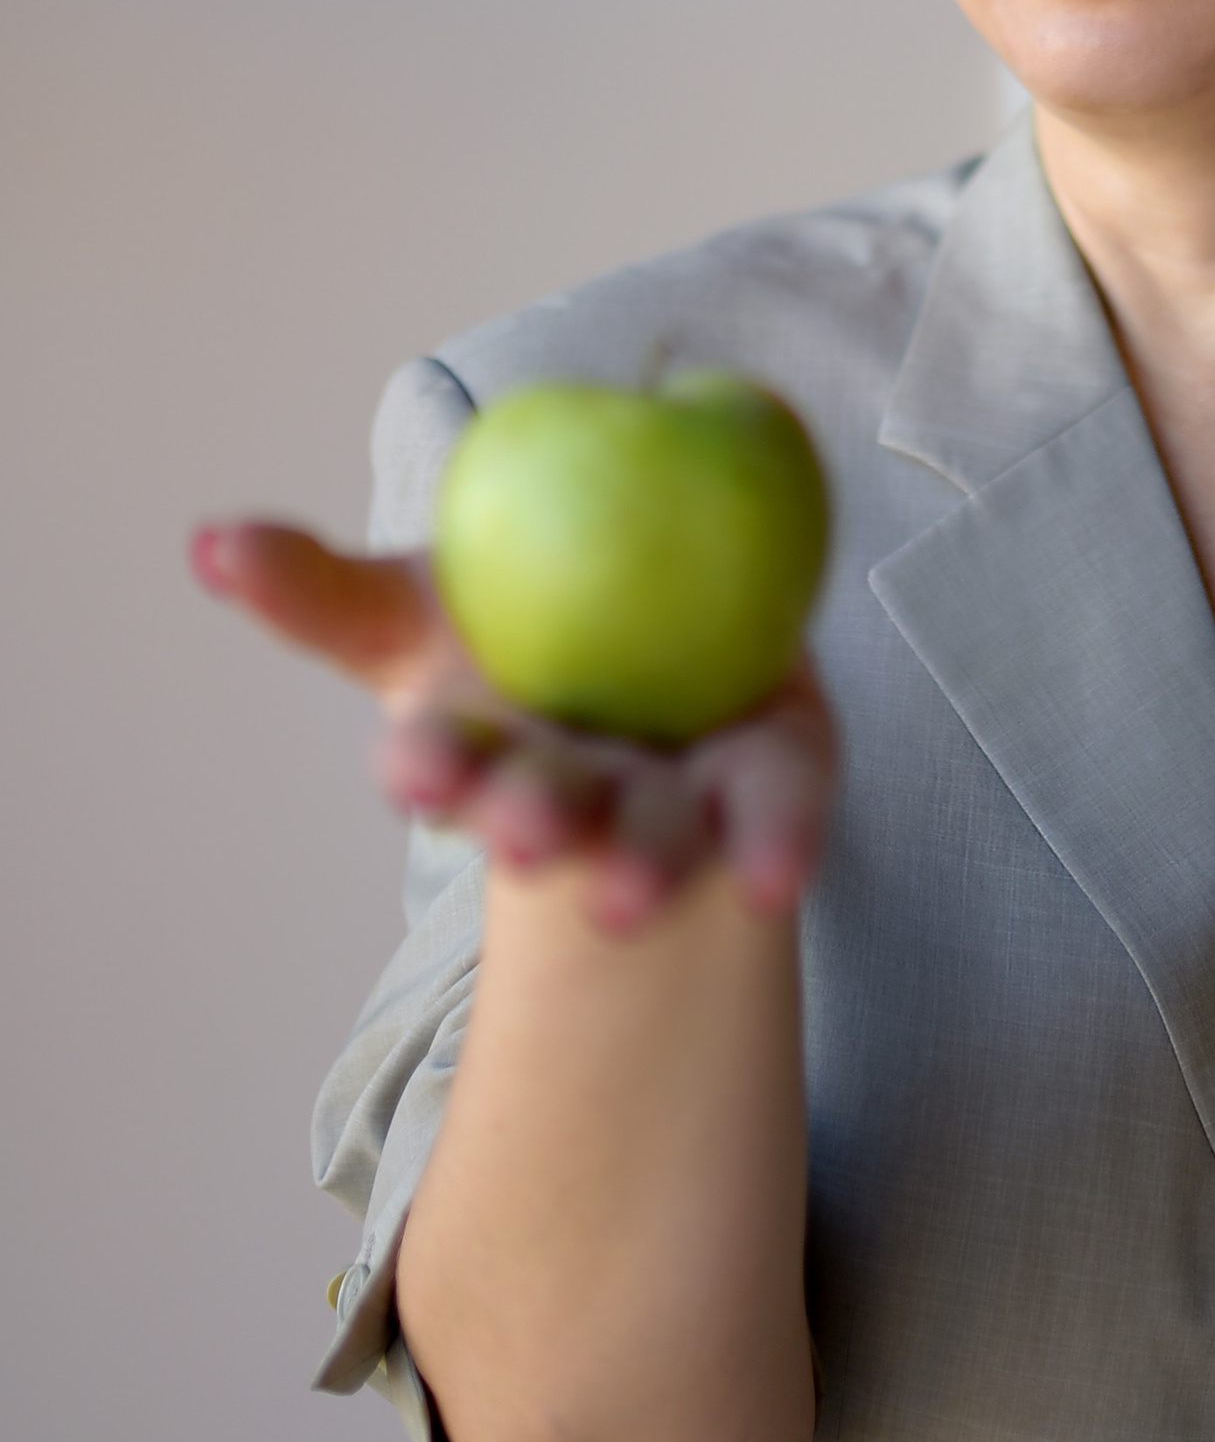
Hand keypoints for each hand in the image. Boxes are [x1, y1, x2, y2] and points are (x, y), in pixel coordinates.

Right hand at [190, 520, 835, 929]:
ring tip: (631, 897)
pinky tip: (776, 881)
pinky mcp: (769, 786)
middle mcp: (575, 793)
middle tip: (531, 837)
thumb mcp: (417, 606)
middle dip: (535, 821)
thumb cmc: (516, 641)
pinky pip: (779, 814)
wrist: (674, 647)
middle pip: (549, 811)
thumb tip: (208, 544)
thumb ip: (321, 590)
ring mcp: (672, 800)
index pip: (443, 763)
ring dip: (640, 865)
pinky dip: (776, 846)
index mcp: (483, 753)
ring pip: (655, 835)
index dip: (430, 767)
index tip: (419, 772)